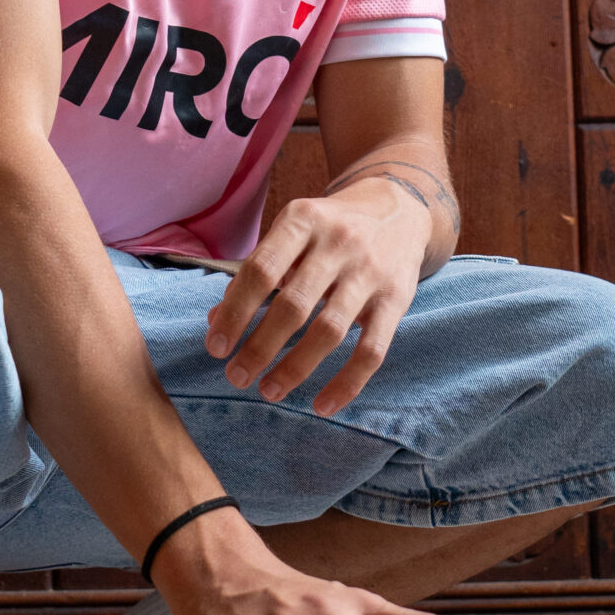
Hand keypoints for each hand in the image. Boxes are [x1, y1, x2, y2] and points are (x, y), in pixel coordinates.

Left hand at [204, 174, 430, 415]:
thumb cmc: (328, 229)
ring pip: (330, 331)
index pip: (261, 270)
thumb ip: (256, 273)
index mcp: (303, 220)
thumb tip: (215, 321)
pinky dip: (347, 383)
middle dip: (259, 347)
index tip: (215, 347)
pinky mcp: (397, 299)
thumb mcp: (292, 232)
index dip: (234, 312)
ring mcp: (370, 272)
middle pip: (293, 305)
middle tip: (236, 376)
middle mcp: (338, 243)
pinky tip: (322, 405)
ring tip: (268, 391)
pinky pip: (372, 350)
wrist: (399, 209)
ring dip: (295, 368)